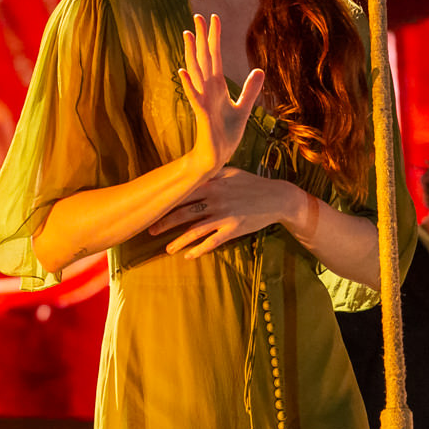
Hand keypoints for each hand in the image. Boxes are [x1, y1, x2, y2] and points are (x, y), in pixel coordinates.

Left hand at [147, 168, 301, 258]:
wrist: (277, 198)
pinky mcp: (233, 229)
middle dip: (165, 223)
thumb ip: (211, 173)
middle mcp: (215, 200)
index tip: (152, 207)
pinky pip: (212, 242)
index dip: (166, 202)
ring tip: (168, 249)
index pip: (182, 193)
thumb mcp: (231, 172)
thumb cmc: (252, 183)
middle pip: (183, 213)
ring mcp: (224, 216)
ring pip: (195, 230)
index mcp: (212, 184)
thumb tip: (191, 172)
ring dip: (179, 241)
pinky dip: (199, 249)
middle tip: (150, 230)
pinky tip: (188, 256)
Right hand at [180, 14, 263, 179]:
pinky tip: (182, 72)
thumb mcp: (243, 109)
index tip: (214, 18)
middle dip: (202, 38)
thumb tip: (259, 70)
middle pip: (204, 59)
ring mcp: (203, 100)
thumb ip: (250, 90)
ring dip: (191, 54)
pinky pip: (194, 97)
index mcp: (217, 86)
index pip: (215, 57)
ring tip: (187, 34)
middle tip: (198, 16)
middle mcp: (208, 90)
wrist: (217, 156)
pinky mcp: (202, 115)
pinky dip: (188, 85)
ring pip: (196, 72)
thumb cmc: (226, 133)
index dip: (214, 38)